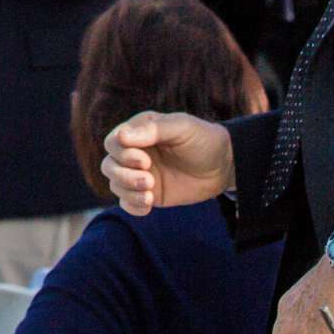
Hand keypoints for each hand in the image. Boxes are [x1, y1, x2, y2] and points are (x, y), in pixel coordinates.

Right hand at [100, 111, 233, 213]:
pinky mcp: (149, 193)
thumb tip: (122, 136)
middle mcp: (134, 153)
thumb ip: (153, 130)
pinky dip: (132, 206)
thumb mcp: (182, 127)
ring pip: (116, 184)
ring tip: (150, 195)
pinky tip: (148, 206)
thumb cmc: (202, 139)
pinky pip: (128, 202)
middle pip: (109, 165)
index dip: (122, 154)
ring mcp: (140, 174)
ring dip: (128, 191)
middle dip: (124, 175)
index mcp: (138, 132)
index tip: (145, 161)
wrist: (224, 166)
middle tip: (149, 180)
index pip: (113, 143)